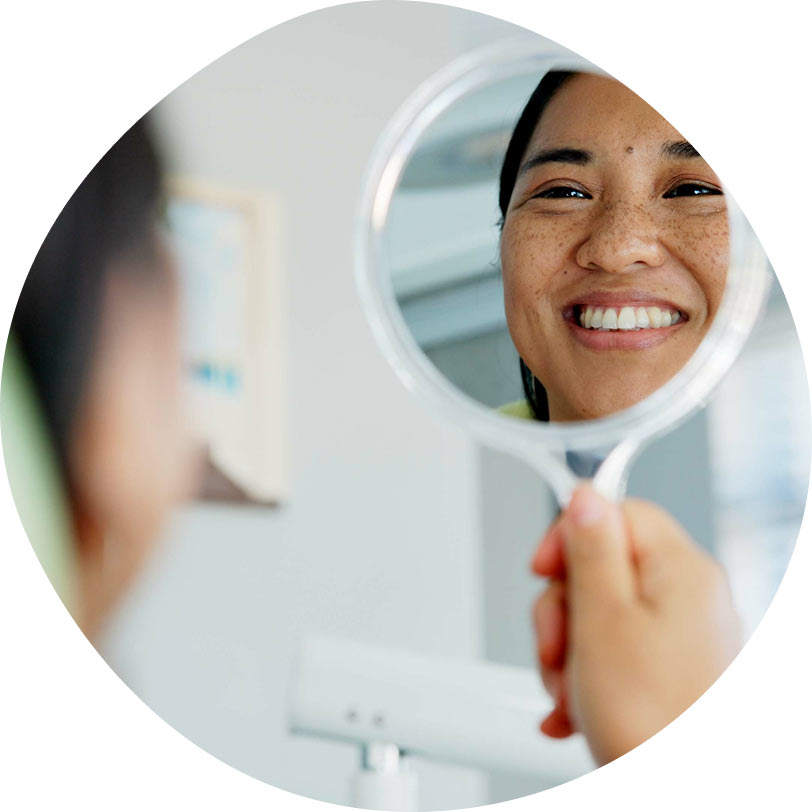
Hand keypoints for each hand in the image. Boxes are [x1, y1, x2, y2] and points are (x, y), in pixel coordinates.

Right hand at [531, 484, 741, 764]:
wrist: (679, 799)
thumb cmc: (652, 723)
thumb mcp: (602, 619)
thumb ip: (592, 547)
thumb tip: (585, 495)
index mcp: (681, 570)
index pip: (616, 512)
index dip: (570, 536)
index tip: (543, 570)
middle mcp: (689, 597)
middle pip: (600, 566)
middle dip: (562, 610)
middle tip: (557, 648)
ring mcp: (679, 636)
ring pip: (598, 613)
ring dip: (567, 652)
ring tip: (569, 692)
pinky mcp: (667, 671)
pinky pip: (612, 649)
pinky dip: (584, 675)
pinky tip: (573, 710)